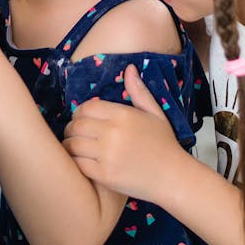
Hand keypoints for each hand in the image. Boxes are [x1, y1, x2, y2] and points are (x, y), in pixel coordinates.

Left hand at [63, 64, 184, 201]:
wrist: (174, 177)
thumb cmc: (165, 144)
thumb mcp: (155, 113)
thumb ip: (139, 92)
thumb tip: (129, 68)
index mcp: (123, 115)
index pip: (86, 108)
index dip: (79, 113)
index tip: (82, 120)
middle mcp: (113, 132)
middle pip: (75, 126)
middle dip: (72, 129)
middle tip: (76, 135)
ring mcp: (107, 154)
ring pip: (72, 145)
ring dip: (70, 145)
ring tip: (75, 148)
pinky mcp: (104, 174)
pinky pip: (77, 164)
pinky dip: (75, 162)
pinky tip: (82, 162)